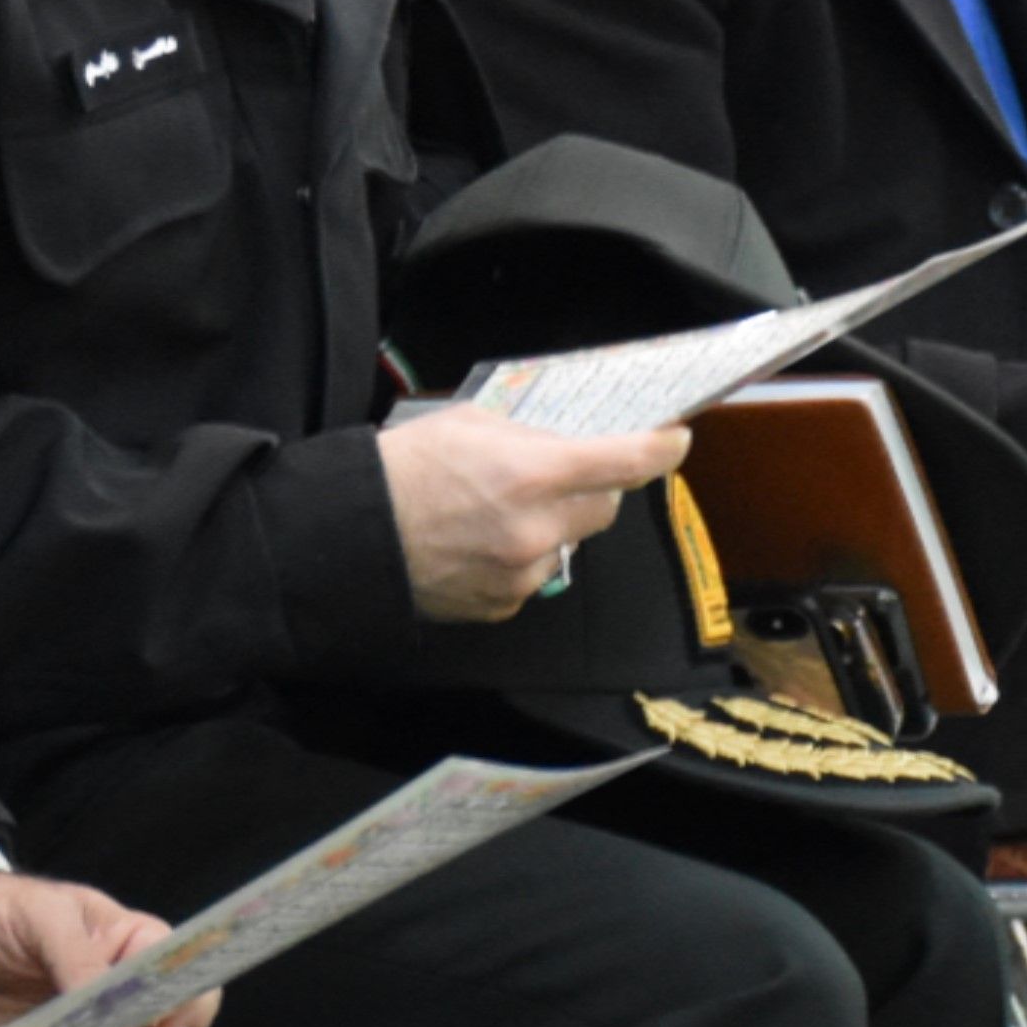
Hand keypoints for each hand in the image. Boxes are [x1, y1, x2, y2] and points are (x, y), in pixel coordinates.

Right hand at [379, 403, 684, 622]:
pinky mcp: (503, 604)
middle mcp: (536, 529)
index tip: (674, 441)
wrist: (352, 534)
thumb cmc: (403, 468)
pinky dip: (521, 559)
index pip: (625, 463)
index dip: (660, 450)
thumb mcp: (470, 422)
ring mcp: (522, 574)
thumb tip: (567, 442)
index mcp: (532, 474)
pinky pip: (534, 577)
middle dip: (594, 489)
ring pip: (568, 546)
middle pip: (605, 509)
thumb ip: (529, 435)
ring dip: (552, 527)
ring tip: (498, 513)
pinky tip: (480, 544)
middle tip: (560, 475)